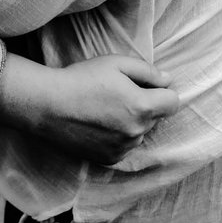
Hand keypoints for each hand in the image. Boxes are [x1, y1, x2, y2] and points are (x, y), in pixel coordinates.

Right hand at [0, 53, 179, 165]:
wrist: (47, 105)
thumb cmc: (81, 78)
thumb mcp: (115, 63)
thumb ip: (148, 71)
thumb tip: (168, 80)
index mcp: (142, 106)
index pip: (173, 102)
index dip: (162, 91)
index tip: (147, 86)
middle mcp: (137, 131)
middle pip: (155, 117)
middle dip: (144, 105)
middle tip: (116, 93)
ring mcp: (123, 148)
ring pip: (139, 133)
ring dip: (130, 122)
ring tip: (103, 109)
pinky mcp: (109, 159)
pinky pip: (124, 146)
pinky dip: (116, 136)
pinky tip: (97, 124)